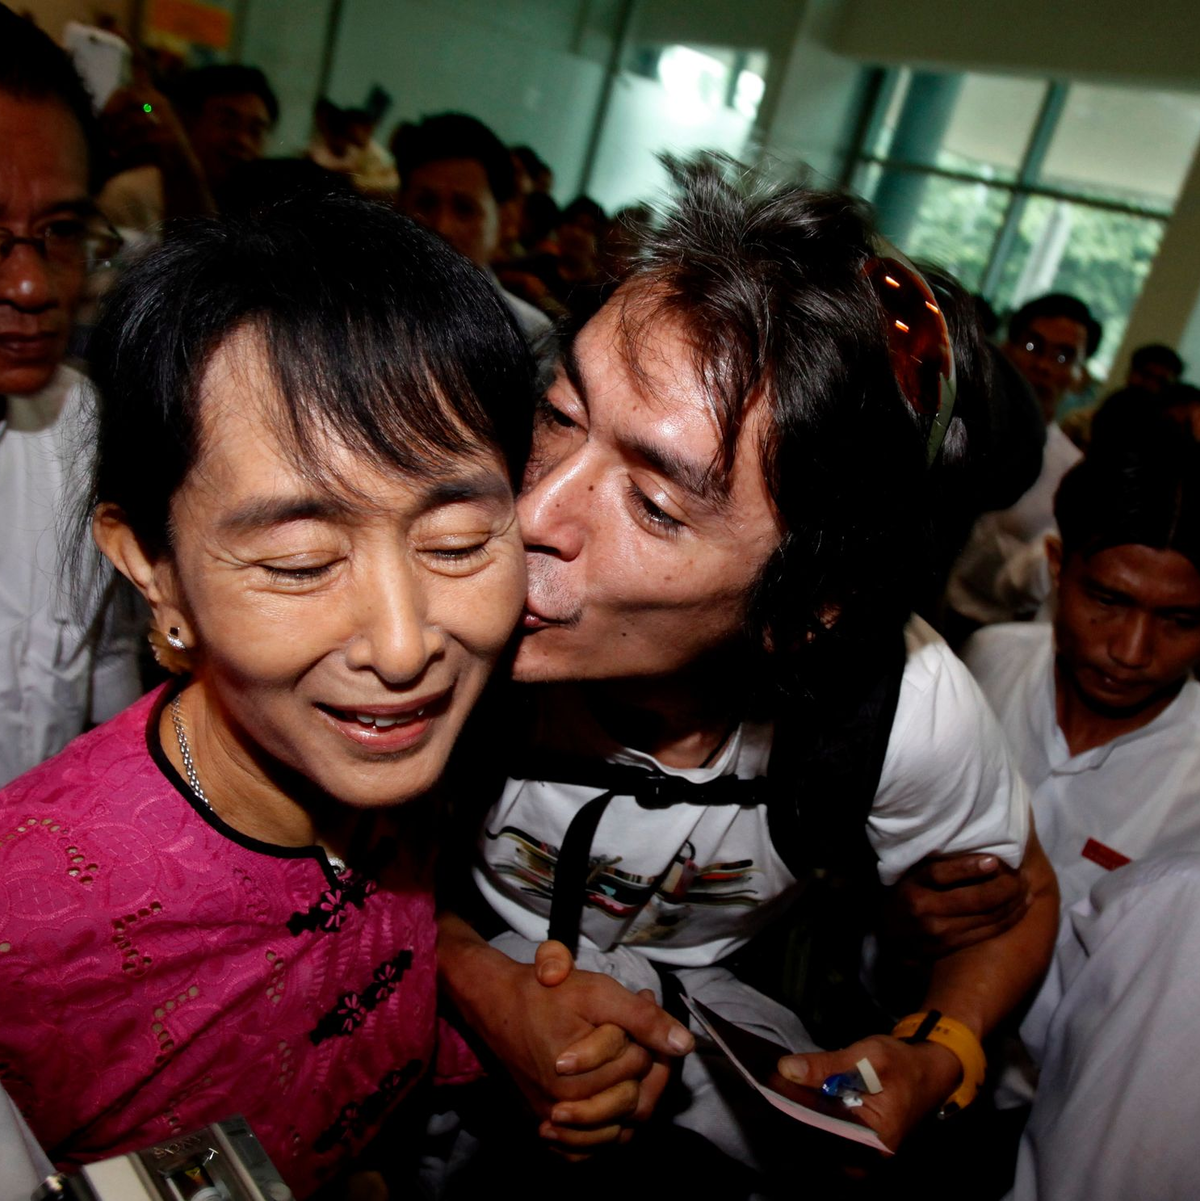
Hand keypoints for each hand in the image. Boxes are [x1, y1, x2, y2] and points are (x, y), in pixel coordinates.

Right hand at [437, 919, 691, 1150]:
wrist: (494, 1004)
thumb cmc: (544, 995)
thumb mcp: (597, 994)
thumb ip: (642, 1019)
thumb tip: (686, 1045)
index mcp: (581, 1079)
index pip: (641, 1069)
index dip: (652, 1041)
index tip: (646, 1011)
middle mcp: (565, 1109)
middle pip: (633, 1104)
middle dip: (643, 1067)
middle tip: (637, 1036)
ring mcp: (553, 1121)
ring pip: (615, 1131)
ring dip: (630, 1099)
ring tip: (626, 1063)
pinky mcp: (544, 1126)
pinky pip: (587, 1147)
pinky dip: (605, 1130)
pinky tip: (610, 1100)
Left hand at [777, 1034, 960, 1151]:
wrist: (928, 1070)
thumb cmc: (903, 1063)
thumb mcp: (868, 1056)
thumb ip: (827, 1065)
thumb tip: (785, 1069)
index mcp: (876, 1140)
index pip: (825, 1136)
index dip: (796, 1115)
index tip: (770, 1094)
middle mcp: (867, 1156)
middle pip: (818, 1141)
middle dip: (793, 1116)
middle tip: (767, 1091)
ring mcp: (860, 1152)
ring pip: (818, 1138)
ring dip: (798, 1115)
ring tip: (774, 1091)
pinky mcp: (852, 1141)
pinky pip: (824, 1131)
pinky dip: (809, 1114)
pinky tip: (791, 1095)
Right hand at [883, 853, 1029, 957]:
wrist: (891, 938)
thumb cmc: (907, 896)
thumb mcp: (912, 876)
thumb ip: (936, 866)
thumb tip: (975, 848)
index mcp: (911, 887)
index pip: (941, 874)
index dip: (970, 867)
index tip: (995, 860)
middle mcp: (924, 911)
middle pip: (972, 898)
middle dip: (1004, 886)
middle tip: (1021, 874)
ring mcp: (938, 934)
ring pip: (985, 917)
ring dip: (1012, 903)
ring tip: (1026, 888)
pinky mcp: (950, 948)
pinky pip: (987, 933)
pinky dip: (1008, 920)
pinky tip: (1021, 908)